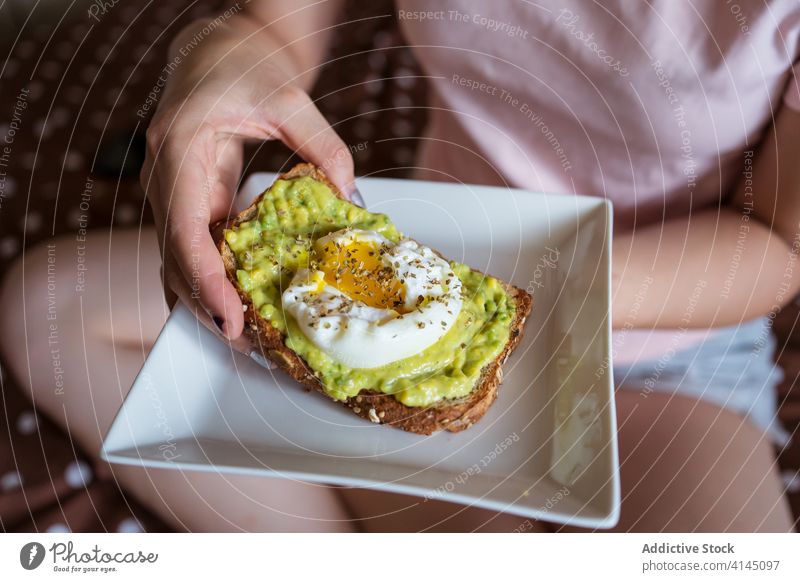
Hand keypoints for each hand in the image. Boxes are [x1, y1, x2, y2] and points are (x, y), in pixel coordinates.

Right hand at [140, 18, 353, 347]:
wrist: (217, 52)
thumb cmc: (243, 64)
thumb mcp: (289, 96)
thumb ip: (322, 143)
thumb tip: (350, 194)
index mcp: (179, 149)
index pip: (182, 228)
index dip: (203, 280)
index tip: (228, 317)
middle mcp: (164, 177)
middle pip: (174, 258)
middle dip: (205, 305)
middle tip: (247, 344)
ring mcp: (173, 192)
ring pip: (178, 261)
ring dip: (206, 301)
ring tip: (245, 338)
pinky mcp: (191, 202)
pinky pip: (194, 251)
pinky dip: (211, 281)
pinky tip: (237, 305)